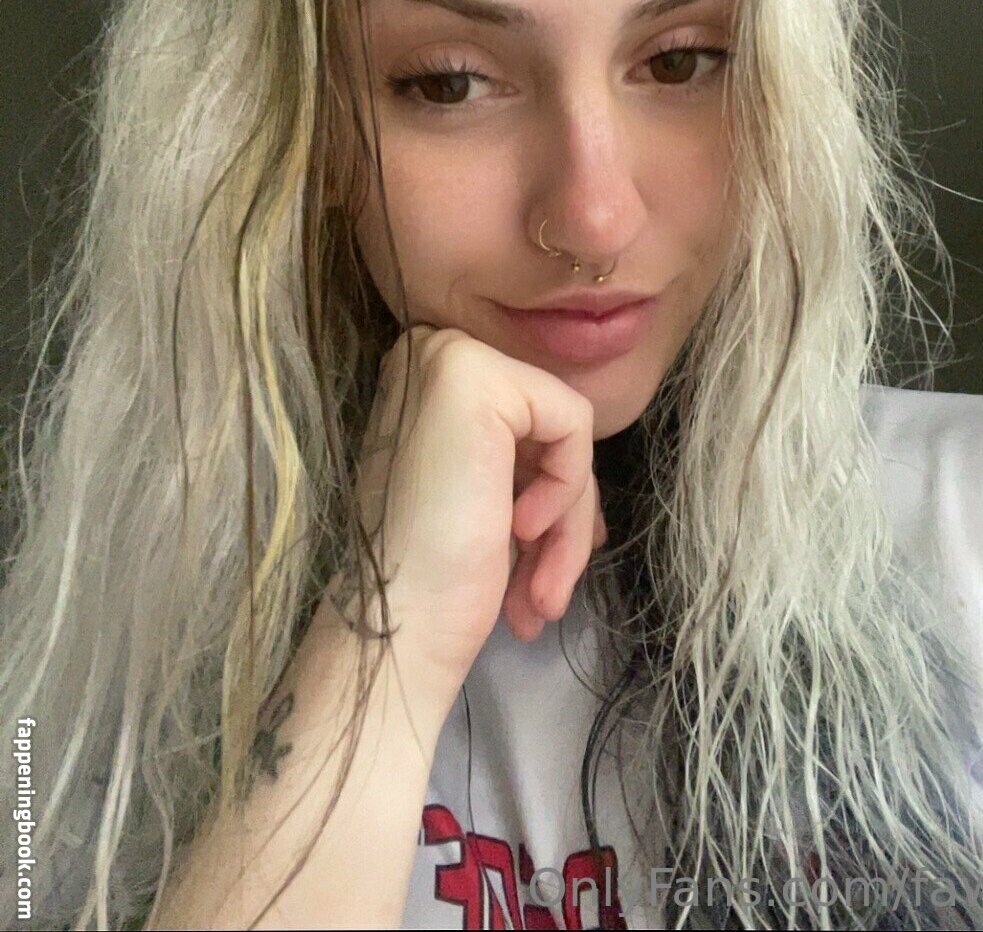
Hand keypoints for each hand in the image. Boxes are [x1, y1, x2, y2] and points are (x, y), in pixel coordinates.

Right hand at [346, 324, 607, 711]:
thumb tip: (589, 500)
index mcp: (426, 380)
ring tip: (539, 597)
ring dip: (567, 530)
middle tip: (542, 596)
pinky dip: (566, 492)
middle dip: (562, 520)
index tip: (540, 569)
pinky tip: (520, 533)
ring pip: (567, 433)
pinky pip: (573, 424)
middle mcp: (431, 353)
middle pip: (550, 428)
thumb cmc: (434, 580)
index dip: (550, 498)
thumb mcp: (487, 500)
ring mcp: (451, 358)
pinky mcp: (477, 377)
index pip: (529, 426)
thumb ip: (524, 470)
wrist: (393, 628)